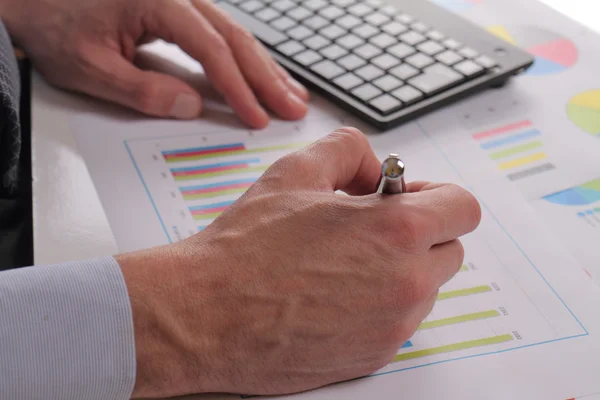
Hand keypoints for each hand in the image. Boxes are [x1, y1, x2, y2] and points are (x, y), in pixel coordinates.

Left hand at [2, 0, 308, 127]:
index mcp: (156, 0)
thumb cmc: (51, 24)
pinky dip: (242, 59)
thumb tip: (190, 107)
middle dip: (266, 77)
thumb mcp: (89, 67)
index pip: (210, 48)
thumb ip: (142, 90)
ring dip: (264, 67)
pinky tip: (260, 74)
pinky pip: (220, 34)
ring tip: (291, 94)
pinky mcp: (178, 9)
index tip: (256, 116)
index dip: (237, 87)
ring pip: (233, 33)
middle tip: (293, 107)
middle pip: (234, 37)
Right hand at [115, 127, 481, 397]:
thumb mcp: (296, 172)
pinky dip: (379, 305)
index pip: (463, 208)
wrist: (204, 313)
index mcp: (396, 231)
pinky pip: (398, 322)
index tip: (409, 199)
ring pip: (425, 288)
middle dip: (419, 233)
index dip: (437, 196)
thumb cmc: (244, 248)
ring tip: (344, 263)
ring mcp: (393, 326)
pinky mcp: (374, 356)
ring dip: (399, 270)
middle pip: (450, 249)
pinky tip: (334, 295)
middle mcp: (406, 283)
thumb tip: (374, 168)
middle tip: (372, 228)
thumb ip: (349, 151)